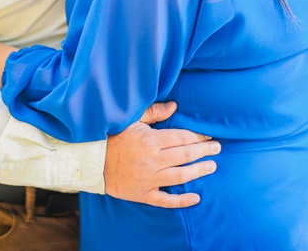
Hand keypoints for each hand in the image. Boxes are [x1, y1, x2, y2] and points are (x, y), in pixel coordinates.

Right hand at [104, 101, 219, 208]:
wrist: (91, 160)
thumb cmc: (111, 136)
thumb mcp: (130, 119)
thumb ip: (153, 112)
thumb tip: (175, 106)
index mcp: (150, 140)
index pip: (182, 138)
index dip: (198, 137)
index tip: (208, 136)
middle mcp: (153, 161)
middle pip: (186, 156)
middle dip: (204, 151)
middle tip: (217, 148)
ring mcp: (149, 179)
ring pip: (181, 176)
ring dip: (199, 171)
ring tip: (212, 167)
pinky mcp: (143, 194)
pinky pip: (166, 200)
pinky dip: (182, 200)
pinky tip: (196, 198)